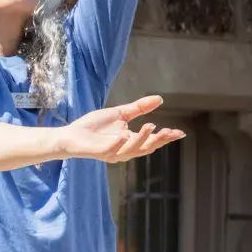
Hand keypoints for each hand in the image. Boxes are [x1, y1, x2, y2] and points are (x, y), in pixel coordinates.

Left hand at [58, 95, 184, 162]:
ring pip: (131, 150)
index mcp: (130, 141)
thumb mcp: (120, 113)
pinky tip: (125, 134)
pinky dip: (119, 144)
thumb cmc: (94, 126)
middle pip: (146, 148)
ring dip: (142, 139)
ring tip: (151, 125)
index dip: (165, 137)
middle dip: (159, 140)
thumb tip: (160, 99)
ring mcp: (112, 152)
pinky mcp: (99, 153)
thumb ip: (139, 108)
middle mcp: (124, 149)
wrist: (71, 134)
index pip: (151, 141)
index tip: (179, 133)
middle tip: (169, 131)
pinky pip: (111, 150)